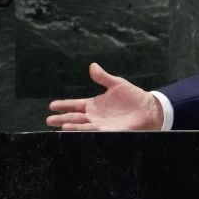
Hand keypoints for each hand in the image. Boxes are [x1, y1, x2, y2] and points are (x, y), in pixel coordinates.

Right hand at [46, 62, 163, 131]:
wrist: (149, 108)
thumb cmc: (133, 96)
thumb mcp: (117, 84)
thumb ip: (103, 77)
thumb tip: (92, 66)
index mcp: (94, 104)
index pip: (75, 105)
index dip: (64, 105)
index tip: (52, 106)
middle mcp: (95, 116)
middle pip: (75, 117)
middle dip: (62, 118)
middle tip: (49, 121)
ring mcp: (102, 124)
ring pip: (83, 126)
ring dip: (72, 126)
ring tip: (61, 126)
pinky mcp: (111, 131)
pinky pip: (96, 133)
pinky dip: (87, 132)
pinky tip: (79, 132)